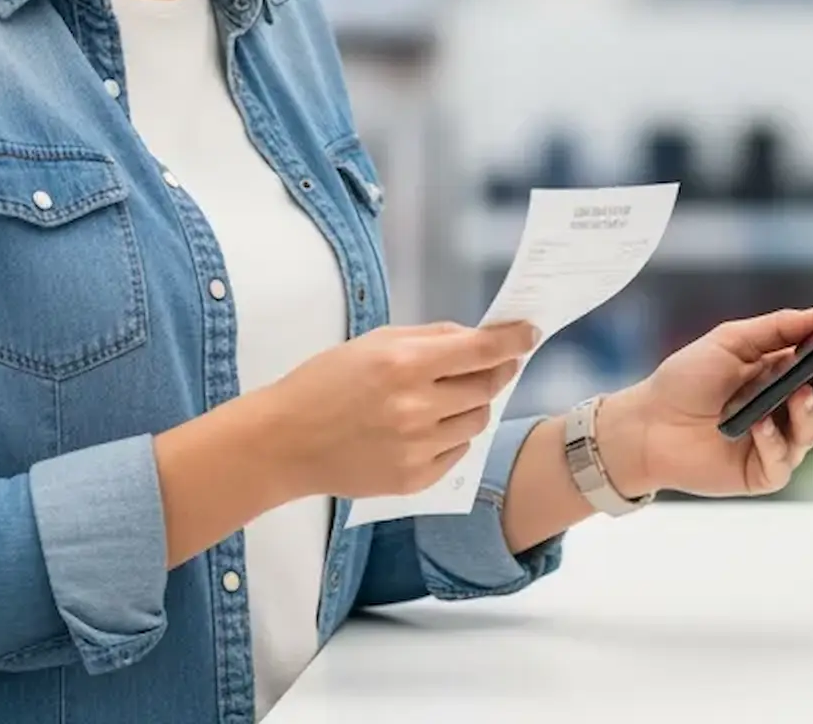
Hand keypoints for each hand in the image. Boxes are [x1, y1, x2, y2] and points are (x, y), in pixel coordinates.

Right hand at [257, 321, 537, 499]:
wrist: (284, 443)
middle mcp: (416, 407)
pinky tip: (422, 429)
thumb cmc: (326, 384)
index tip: (529, 334)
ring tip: (439, 400)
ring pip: (477, 421)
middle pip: (488, 386)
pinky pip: (457, 452)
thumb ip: (432, 338)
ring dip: (470, 406)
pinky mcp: (413, 478)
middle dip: (495, 371)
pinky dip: (450, 437)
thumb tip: (480, 337)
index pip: (483, 350)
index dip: (514, 340)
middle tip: (492, 365)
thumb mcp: (375, 342)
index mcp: (405, 365)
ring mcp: (416, 447)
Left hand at [595, 308, 812, 497]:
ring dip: (808, 410)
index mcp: (783, 371)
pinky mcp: (764, 471)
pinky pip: (785, 460)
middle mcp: (787, 406)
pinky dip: (775, 442)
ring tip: (794, 395)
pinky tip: (758, 428)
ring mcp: (779, 440)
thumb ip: (778, 328)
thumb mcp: (731, 341)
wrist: (646, 425)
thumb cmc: (685, 379)